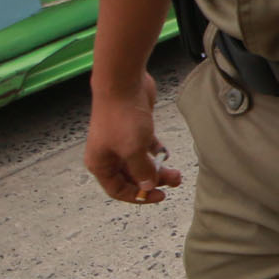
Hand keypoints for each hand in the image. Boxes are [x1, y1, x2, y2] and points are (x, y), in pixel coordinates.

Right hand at [85, 70, 181, 202]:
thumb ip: (141, 171)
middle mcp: (108, 154)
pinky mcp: (133, 128)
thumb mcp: (133, 150)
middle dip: (152, 181)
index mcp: (100, 163)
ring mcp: (120, 141)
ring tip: (177, 173)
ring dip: (157, 169)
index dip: (138, 196)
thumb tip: (148, 185)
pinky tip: (166, 154)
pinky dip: (155, 153)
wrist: (122, 82)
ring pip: (140, 162)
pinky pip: (145, 147)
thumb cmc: (122, 116)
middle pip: (131, 177)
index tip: (158, 196)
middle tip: (174, 181)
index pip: (117, 190)